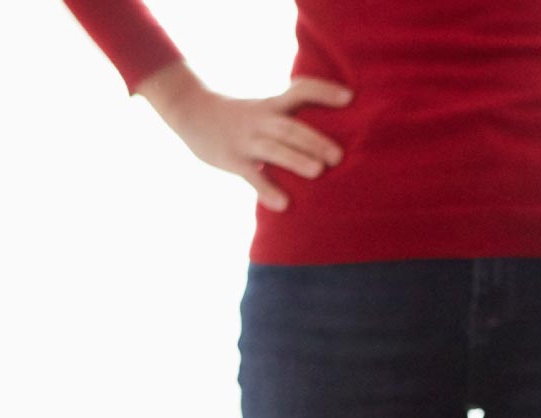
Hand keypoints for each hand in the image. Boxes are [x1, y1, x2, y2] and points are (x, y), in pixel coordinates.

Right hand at [137, 63, 351, 210]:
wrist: (190, 110)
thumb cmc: (239, 115)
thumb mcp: (264, 107)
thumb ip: (291, 117)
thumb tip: (330, 134)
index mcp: (272, 105)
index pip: (301, 90)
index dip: (324, 92)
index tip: (350, 97)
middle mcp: (261, 120)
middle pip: (291, 127)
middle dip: (315, 140)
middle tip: (339, 156)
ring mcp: (246, 140)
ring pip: (273, 149)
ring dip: (296, 159)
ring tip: (318, 172)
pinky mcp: (231, 160)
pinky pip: (251, 176)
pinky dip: (267, 190)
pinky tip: (283, 205)